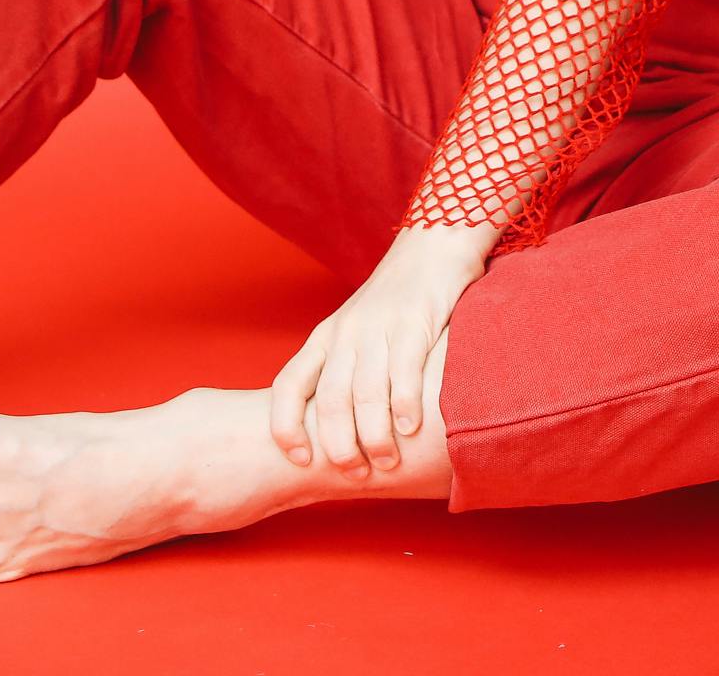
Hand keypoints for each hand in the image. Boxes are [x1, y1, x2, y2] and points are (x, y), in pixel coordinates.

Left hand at [268, 225, 495, 476]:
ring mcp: (377, 326)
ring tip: (386, 462)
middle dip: (337, 444)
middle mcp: (344, 334)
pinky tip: (412, 428)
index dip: (286, 426)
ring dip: (373, 435)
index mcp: (323, 339)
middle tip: (353, 474)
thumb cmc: (393, 301)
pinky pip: (404, 369)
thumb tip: (332, 433)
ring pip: (364, 391)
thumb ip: (341, 372)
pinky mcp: (414, 320)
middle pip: (328, 399)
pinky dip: (405, 403)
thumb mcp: (354, 332)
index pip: (288, 386)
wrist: (432, 246)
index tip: (300, 459)